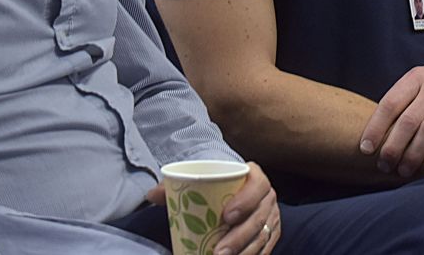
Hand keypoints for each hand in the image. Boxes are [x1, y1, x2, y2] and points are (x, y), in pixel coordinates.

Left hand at [144, 162, 278, 254]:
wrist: (237, 192)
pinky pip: (266, 248)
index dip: (245, 201)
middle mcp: (267, 196)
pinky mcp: (272, 233)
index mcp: (254, 177)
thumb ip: (177, 186)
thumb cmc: (217, 188)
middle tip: (218, 252)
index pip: (257, 186)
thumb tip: (151, 195)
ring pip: (262, 237)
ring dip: (244, 253)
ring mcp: (272, 216)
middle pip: (258, 218)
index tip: (226, 216)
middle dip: (239, 238)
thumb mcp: (200, 182)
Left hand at [358, 57, 423, 176]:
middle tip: (385, 166)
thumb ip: (403, 102)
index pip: (391, 103)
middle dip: (393, 146)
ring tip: (406, 170)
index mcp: (418, 77)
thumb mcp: (423, 82)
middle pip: (409, 119)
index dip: (376, 127)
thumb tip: (374, 134)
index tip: (366, 149)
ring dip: (416, 152)